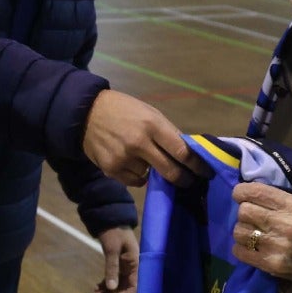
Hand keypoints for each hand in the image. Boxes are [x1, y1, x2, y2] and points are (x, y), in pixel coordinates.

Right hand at [82, 90, 206, 186]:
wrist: (86, 113)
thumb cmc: (124, 110)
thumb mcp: (149, 113)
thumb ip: (168, 133)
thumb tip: (188, 154)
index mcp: (152, 125)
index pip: (182, 152)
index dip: (197, 166)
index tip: (205, 173)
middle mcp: (139, 143)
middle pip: (170, 171)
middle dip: (183, 179)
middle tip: (189, 181)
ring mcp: (124, 158)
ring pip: (150, 176)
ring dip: (152, 171)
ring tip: (143, 157)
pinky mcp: (111, 169)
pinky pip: (134, 181)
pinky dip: (137, 175)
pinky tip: (130, 162)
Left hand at [95, 226, 138, 292]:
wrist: (110, 219)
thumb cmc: (114, 232)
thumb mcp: (112, 249)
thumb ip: (112, 268)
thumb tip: (111, 288)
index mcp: (135, 264)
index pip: (133, 286)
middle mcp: (131, 268)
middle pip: (125, 288)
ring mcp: (124, 267)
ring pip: (117, 285)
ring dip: (108, 292)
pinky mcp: (116, 264)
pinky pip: (112, 278)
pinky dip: (105, 284)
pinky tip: (96, 288)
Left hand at [231, 182, 291, 289]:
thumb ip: (283, 198)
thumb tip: (255, 190)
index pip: (256, 191)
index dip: (241, 192)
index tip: (240, 195)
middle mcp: (283, 223)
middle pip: (243, 211)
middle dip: (245, 214)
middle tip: (251, 218)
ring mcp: (276, 244)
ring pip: (238, 231)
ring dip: (242, 232)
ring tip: (252, 235)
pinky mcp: (270, 263)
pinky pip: (239, 251)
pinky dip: (241, 249)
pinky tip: (250, 249)